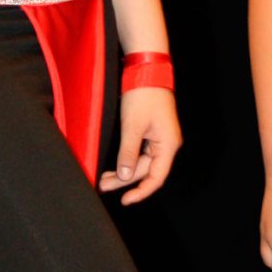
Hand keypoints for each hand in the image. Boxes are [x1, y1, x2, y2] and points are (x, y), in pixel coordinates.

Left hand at [99, 87, 180, 206]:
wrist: (146, 71)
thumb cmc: (143, 95)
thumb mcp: (132, 126)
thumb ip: (128, 153)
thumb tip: (125, 176)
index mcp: (168, 145)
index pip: (156, 178)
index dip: (141, 192)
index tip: (125, 200)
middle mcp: (167, 144)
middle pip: (147, 171)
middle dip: (125, 179)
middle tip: (103, 185)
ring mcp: (160, 138)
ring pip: (142, 162)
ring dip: (124, 169)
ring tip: (104, 177)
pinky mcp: (152, 132)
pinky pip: (140, 152)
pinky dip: (127, 159)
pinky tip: (115, 165)